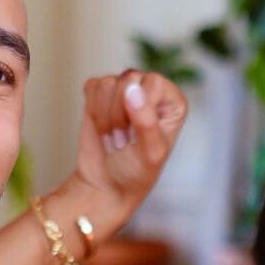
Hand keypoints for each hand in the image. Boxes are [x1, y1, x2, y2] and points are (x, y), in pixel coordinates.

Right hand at [57, 69, 188, 245]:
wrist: (107, 185)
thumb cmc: (136, 172)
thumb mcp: (149, 152)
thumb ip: (146, 120)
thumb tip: (132, 88)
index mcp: (172, 101)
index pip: (153, 82)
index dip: (139, 109)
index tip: (138, 136)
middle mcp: (151, 90)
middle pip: (128, 79)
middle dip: (119, 116)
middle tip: (123, 141)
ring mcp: (125, 90)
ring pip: (107, 84)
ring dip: (104, 117)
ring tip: (114, 138)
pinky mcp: (102, 94)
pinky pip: (92, 86)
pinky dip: (92, 111)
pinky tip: (101, 129)